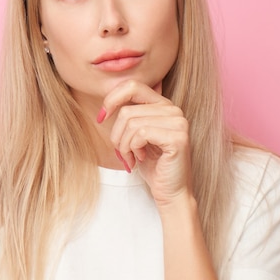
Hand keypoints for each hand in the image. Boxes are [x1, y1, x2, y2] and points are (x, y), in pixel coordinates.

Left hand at [97, 80, 192, 206]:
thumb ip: (129, 116)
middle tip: (122, 152)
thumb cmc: (152, 166)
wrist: (170, 193)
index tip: (101, 117)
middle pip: (127, 110)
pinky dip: (133, 149)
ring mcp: (178, 122)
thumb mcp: (135, 136)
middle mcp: (173, 109)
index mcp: (163, 105)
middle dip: (117, 135)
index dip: (111, 99)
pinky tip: (141, 158)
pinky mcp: (178, 137)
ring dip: (124, 146)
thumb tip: (106, 103)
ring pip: (132, 123)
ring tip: (132, 157)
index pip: (132, 86)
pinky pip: (141, 133)